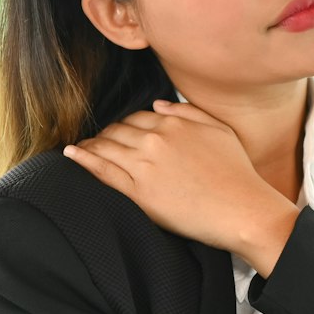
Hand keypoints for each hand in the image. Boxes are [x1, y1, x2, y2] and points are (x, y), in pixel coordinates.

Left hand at [63, 100, 299, 270]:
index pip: (137, 117)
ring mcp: (144, 166)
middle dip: (105, 135)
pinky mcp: (138, 192)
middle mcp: (155, 140)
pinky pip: (102, 171)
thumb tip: (159, 104)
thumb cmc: (237, 173)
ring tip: (80, 149)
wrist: (241, 210)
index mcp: (173, 124)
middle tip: (97, 143)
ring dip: (90, 146)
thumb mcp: (220, 131)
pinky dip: (83, 160)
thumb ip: (189, 113)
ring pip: (106, 147)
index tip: (120, 133)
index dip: (125, 125)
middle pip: (117, 131)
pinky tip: (71, 154)